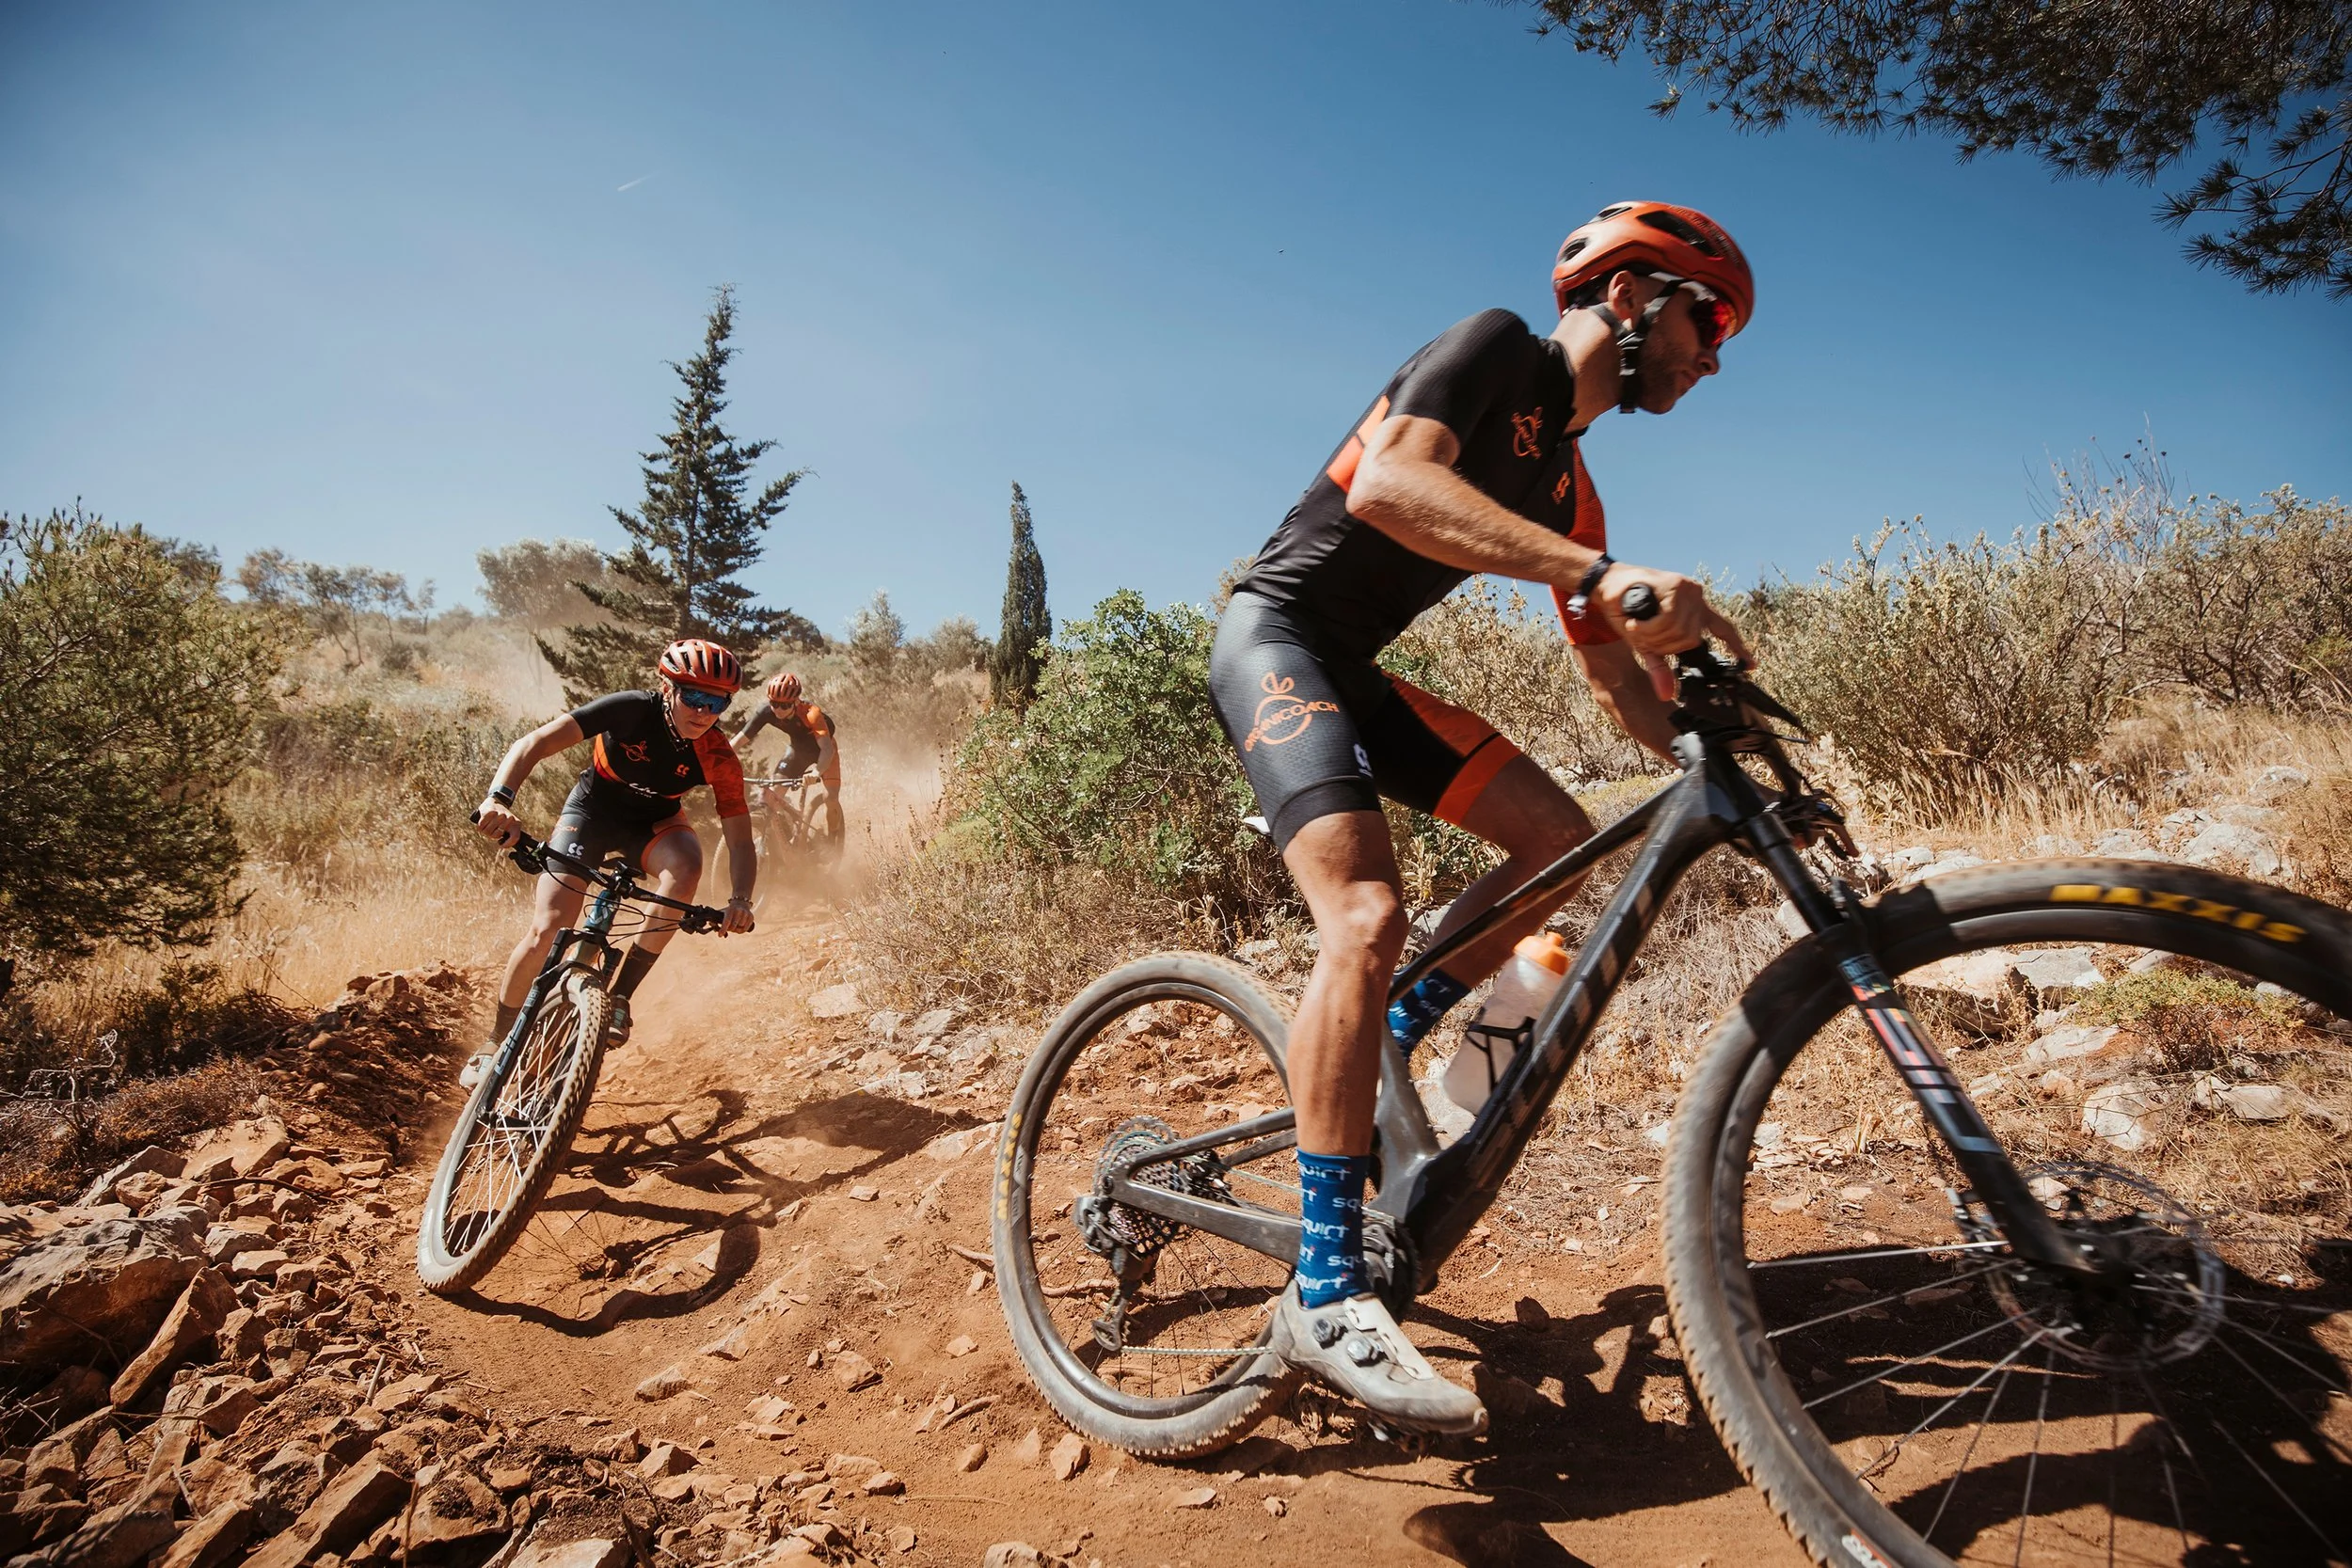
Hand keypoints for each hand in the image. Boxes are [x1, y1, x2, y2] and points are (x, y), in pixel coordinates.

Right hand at [475, 799, 522, 846]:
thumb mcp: (510, 826)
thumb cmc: (502, 819)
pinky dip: (480, 825)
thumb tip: (503, 844)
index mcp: (516, 824)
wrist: (496, 802)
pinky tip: (484, 822)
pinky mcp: (489, 812)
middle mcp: (509, 818)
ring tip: (488, 825)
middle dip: (492, 834)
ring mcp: (499, 814)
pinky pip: (481, 825)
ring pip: (488, 831)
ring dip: (486, 830)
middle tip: (493, 829)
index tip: (501, 845)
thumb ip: (509, 836)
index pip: (514, 837)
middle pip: (496, 835)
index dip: (508, 844)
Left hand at [723, 896, 755, 935]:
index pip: (727, 920)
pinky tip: (739, 928)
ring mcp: (746, 913)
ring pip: (740, 928)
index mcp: (731, 909)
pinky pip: (745, 929)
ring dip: (736, 930)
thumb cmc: (730, 911)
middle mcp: (739, 910)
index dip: (723, 929)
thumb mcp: (724, 913)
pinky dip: (741, 930)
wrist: (741, 904)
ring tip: (735, 926)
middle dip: (730, 929)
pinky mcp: (751, 917)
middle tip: (729, 928)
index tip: (720, 935)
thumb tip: (716, 931)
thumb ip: (719, 921)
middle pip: (734, 925)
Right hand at [1598, 565, 1751, 700]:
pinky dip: (1647, 627)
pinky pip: (1667, 621)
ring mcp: (1689, 591)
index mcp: (1694, 612)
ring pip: (1679, 632)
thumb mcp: (1646, 644)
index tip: (1751, 665)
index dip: (1737, 647)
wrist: (1606, 586)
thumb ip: (1661, 667)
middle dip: (1662, 645)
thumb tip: (1667, 695)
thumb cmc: (1628, 613)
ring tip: (1636, 626)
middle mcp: (1696, 600)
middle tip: (1642, 635)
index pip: (1723, 630)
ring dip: (1652, 635)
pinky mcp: (1676, 585)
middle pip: (1691, 640)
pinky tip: (1635, 621)